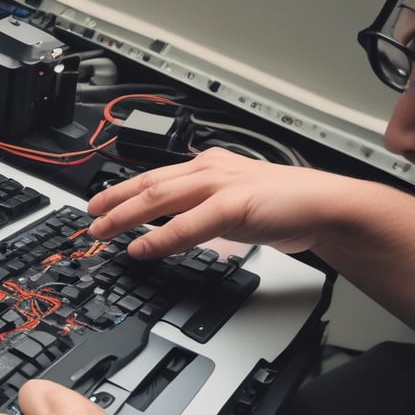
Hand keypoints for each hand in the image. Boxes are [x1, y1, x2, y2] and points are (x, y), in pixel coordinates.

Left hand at [87, 148, 349, 259]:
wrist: (325, 205)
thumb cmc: (282, 205)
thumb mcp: (231, 203)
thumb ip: (201, 210)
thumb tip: (172, 228)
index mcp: (207, 166)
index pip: (154, 177)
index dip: (121, 191)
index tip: (99, 203)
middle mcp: (208, 170)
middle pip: (148, 185)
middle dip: (113, 202)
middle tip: (89, 218)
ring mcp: (219, 184)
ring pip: (159, 199)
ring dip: (125, 217)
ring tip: (102, 231)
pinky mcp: (233, 204)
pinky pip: (187, 224)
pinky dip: (160, 238)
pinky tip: (140, 247)